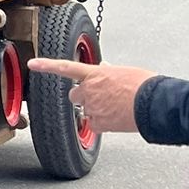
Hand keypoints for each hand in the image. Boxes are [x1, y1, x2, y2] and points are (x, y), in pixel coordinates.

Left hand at [27, 58, 155, 134]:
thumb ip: (110, 72)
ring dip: (96, 110)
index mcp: (95, 74)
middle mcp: (90, 90)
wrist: (155, 104)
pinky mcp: (98, 123)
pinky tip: (117, 119)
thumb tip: (104, 69)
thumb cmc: (145, 86)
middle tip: (102, 98)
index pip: (66, 68)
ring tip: (116, 108)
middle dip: (84, 97)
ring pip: (86, 110)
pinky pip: (95, 125)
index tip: (33, 64)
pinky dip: (103, 124)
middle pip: (75, 95)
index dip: (47, 65)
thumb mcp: (126, 72)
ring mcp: (92, 107)